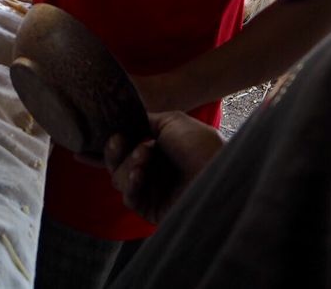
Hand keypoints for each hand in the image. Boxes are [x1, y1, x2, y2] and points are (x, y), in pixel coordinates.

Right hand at [104, 111, 224, 222]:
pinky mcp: (151, 210)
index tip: (113, 137)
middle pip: (116, 163)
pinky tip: (139, 175)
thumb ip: (146, 120)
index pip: (125, 148)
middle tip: (124, 143)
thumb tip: (127, 122)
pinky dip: (130, 185)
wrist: (217, 175)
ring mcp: (152, 190)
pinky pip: (129, 198)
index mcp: (158, 150)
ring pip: (119, 179)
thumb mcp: (173, 121)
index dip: (115, 143)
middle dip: (117, 151)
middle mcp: (153, 170)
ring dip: (126, 165)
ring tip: (144, 158)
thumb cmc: (201, 146)